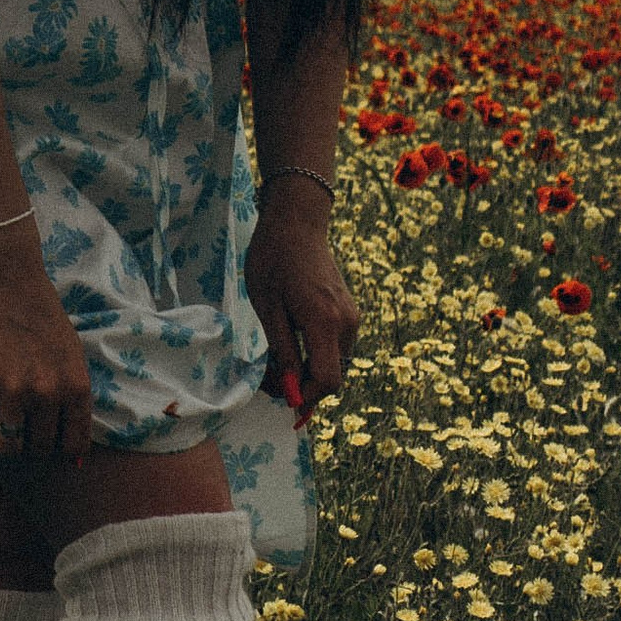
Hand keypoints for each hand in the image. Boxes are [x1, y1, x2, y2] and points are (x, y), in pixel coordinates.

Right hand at [0, 230, 93, 463]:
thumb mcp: (71, 357)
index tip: (49, 442)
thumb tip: (75, 452)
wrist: (5, 282)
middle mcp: (48, 395)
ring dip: (3, 436)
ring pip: (8, 443)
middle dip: (30, 443)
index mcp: (76, 389)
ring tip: (0, 416)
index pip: (73, 446)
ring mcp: (12, 392)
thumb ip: (73, 399)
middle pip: (39, 448)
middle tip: (22, 426)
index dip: (60, 451)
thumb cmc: (42, 316)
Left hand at [245, 181, 358, 412]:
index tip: (280, 396)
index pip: (328, 380)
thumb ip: (283, 351)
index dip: (305, 397)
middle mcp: (347, 323)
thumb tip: (290, 389)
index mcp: (325, 322)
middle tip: (270, 378)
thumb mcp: (268, 309)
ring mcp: (352, 316)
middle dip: (304, 385)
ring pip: (334, 362)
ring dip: (309, 369)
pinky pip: (336, 346)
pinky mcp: (350, 312)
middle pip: (333, 375)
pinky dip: (316, 353)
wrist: (296, 222)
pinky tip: (292, 341)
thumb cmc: (274, 260)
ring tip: (277, 359)